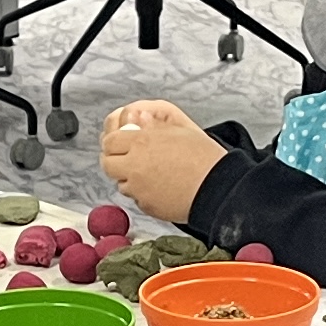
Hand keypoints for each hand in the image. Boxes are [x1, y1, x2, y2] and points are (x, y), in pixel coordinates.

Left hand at [99, 99, 219, 223]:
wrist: (218, 188)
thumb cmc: (205, 159)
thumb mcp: (179, 131)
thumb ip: (153, 126)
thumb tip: (139, 119)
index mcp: (142, 142)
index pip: (110, 141)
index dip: (114, 142)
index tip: (120, 143)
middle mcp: (136, 166)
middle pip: (108, 163)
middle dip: (115, 160)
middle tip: (127, 159)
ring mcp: (139, 189)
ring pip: (121, 183)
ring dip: (129, 178)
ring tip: (149, 174)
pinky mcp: (146, 206)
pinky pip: (136, 198)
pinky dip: (142, 193)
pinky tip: (159, 188)